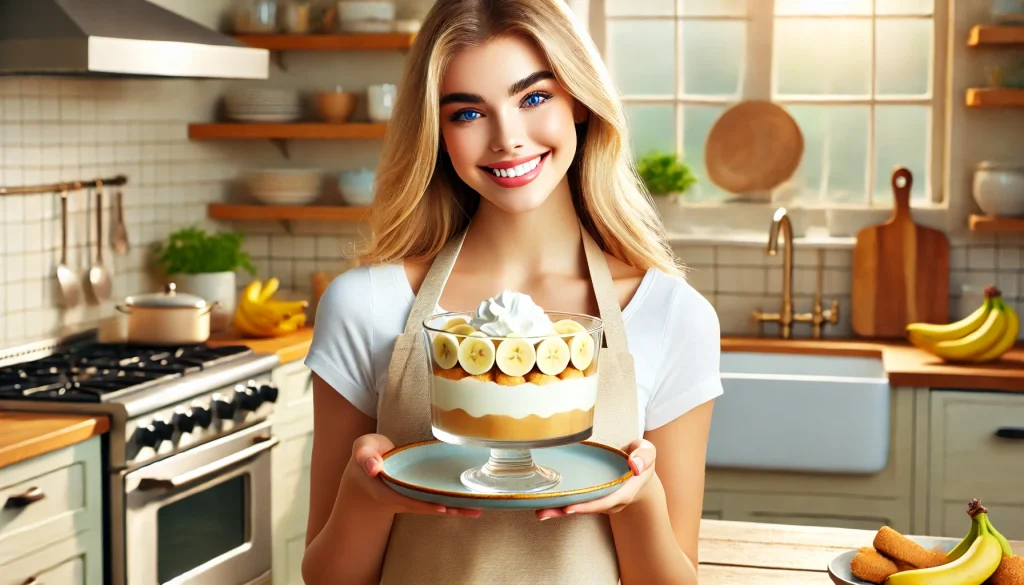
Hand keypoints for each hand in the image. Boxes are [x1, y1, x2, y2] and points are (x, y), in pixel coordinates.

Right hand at [344, 433, 481, 518]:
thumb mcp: (362, 450)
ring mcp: (413, 497)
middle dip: (449, 509)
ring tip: (478, 510)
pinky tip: (472, 505)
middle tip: (472, 510)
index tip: (442, 507)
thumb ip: (365, 456)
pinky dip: (455, 503)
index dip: (425, 505)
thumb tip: (374, 467)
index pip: (408, 499)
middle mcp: (403, 497)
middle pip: (428, 506)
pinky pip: (439, 500)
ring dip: (456, 509)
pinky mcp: (420, 494)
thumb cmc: (367, 457)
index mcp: (387, 490)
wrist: (367, 471)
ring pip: (436, 505)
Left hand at [535, 439, 656, 519]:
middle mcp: (611, 500)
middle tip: (544, 511)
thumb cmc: (640, 459)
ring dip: (558, 511)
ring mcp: (601, 500)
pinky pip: (576, 502)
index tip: (571, 507)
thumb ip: (644, 455)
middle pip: (588, 508)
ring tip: (539, 512)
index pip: (606, 501)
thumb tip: (635, 464)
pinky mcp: (592, 496)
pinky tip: (543, 505)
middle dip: (566, 511)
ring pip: (579, 507)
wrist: (639, 470)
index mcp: (624, 491)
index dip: (589, 506)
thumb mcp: (648, 452)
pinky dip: (560, 505)